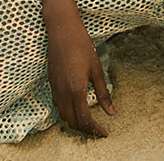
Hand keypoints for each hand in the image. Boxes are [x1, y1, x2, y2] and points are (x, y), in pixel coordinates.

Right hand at [46, 13, 115, 136]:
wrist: (62, 29)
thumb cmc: (82, 45)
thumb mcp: (96, 68)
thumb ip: (103, 92)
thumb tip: (111, 112)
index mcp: (76, 90)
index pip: (84, 120)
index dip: (95, 130)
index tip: (104, 133)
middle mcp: (63, 93)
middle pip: (72, 122)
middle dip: (85, 129)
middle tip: (98, 128)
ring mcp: (55, 88)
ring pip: (63, 115)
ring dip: (75, 121)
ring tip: (89, 119)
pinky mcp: (51, 82)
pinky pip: (58, 105)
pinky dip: (68, 111)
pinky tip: (77, 104)